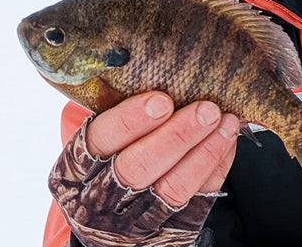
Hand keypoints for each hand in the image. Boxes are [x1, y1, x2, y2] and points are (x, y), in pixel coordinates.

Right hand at [48, 92, 239, 246]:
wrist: (113, 228)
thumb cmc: (109, 165)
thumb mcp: (98, 146)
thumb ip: (116, 117)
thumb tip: (158, 71)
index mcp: (73, 170)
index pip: (98, 141)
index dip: (129, 121)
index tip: (161, 100)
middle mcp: (97, 201)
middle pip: (137, 168)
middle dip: (176, 135)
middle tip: (206, 109)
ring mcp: (131, 223)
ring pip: (172, 188)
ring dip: (204, 151)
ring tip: (226, 121)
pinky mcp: (166, 235)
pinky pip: (197, 200)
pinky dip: (216, 168)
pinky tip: (227, 142)